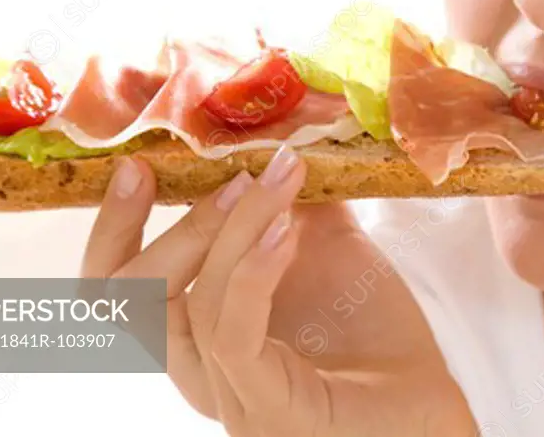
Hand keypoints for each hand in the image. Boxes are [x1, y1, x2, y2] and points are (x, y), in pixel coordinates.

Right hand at [80, 145, 474, 435]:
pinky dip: (251, 273)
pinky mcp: (270, 407)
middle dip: (162, 224)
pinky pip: (234, 334)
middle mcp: (203, 370)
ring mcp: (232, 396)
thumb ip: (296, 203)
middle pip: (129, 301)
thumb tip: (281, 136)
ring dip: (233, 228)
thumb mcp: (329, 253)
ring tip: (277, 181)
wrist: (431, 406)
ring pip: (190, 305)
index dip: (113, 228)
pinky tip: (286, 231)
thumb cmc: (378, 339)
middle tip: (225, 171)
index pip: (119, 290)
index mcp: (201, 335)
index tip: (137, 166)